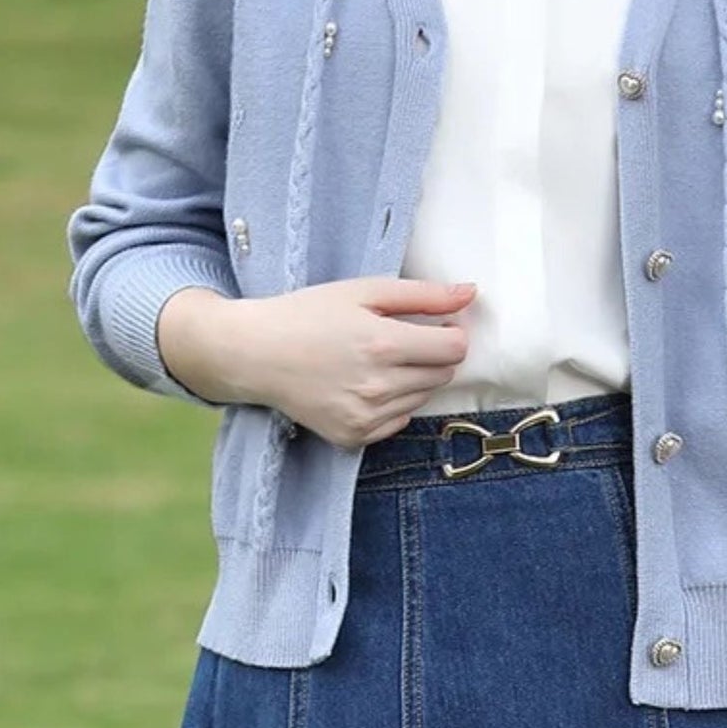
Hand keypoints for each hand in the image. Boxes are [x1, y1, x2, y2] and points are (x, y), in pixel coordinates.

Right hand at [233, 275, 478, 448]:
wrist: (255, 354)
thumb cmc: (308, 313)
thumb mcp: (364, 290)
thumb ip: (423, 294)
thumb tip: (471, 294)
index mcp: (384, 345)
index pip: (455, 349)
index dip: (451, 333)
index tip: (434, 326)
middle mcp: (379, 387)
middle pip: (443, 375)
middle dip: (432, 355)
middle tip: (398, 340)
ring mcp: (365, 417)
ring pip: (423, 398)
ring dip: (413, 379)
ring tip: (376, 360)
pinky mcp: (353, 437)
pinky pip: (398, 421)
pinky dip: (392, 403)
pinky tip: (363, 384)